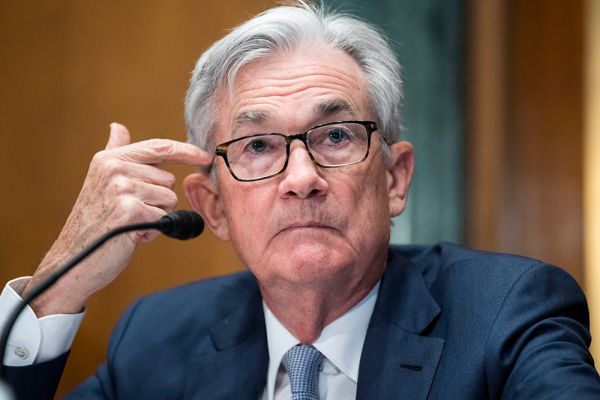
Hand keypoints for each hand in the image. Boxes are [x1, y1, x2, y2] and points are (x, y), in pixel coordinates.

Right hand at [23, 123, 212, 316]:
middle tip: (130, 214)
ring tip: (129, 224)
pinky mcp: (130, 210)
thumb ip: (116, 153)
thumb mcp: (102, 181)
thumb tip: (117, 126)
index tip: (206, 156)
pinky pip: (163, 218)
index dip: (186, 151)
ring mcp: (121, 188)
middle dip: (158, 201)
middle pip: (169, 180)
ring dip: (155, 217)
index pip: (158, 147)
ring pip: (169, 200)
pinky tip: (130, 236)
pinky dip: (152, 232)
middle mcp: (114, 168)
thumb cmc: (95, 222)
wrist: (74, 260)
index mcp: (109, 158)